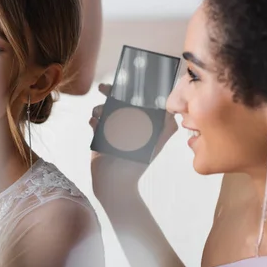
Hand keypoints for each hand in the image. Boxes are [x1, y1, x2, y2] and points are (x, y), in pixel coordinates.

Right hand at [89, 84, 177, 198]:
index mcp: (142, 124)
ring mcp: (113, 130)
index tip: (124, 83)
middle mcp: (128, 125)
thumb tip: (172, 109)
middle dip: (111, 94)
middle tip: (103, 88)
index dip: (130, 90)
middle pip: (118, 102)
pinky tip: (95, 123)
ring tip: (99, 113)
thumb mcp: (155, 142)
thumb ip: (166, 126)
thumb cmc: (136, 163)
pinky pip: (95, 122)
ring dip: (100, 107)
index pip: (136, 101)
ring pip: (104, 110)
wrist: (115, 183)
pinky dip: (94, 120)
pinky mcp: (100, 137)